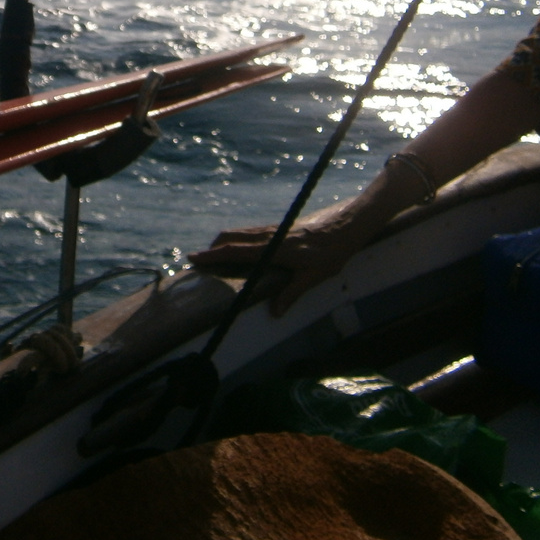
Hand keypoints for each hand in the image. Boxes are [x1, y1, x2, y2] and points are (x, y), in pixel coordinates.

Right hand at [189, 199, 362, 316]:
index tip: (194, 258)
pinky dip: (234, 239)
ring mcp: (271, 230)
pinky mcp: (276, 228)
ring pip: (238, 233)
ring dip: (222, 243)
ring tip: (211, 256)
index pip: (235, 251)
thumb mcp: (313, 277)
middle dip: (211, 248)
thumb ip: (292, 293)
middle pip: (230, 238)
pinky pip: (248, 232)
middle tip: (198, 262)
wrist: (345, 226)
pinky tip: (236, 248)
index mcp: (273, 248)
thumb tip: (275, 313)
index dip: (213, 255)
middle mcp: (268, 236)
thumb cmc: (331, 253)